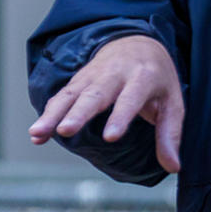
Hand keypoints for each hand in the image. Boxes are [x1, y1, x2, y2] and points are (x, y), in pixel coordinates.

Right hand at [27, 35, 186, 171]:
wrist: (138, 43)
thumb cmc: (158, 80)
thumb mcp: (173, 103)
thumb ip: (170, 135)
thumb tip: (174, 168)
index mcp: (143, 77)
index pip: (130, 99)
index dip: (120, 117)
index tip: (110, 138)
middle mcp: (116, 74)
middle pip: (95, 94)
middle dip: (79, 113)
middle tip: (65, 131)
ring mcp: (94, 75)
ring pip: (71, 94)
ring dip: (53, 114)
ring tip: (37, 134)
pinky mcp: (79, 80)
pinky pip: (61, 96)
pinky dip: (48, 113)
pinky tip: (36, 134)